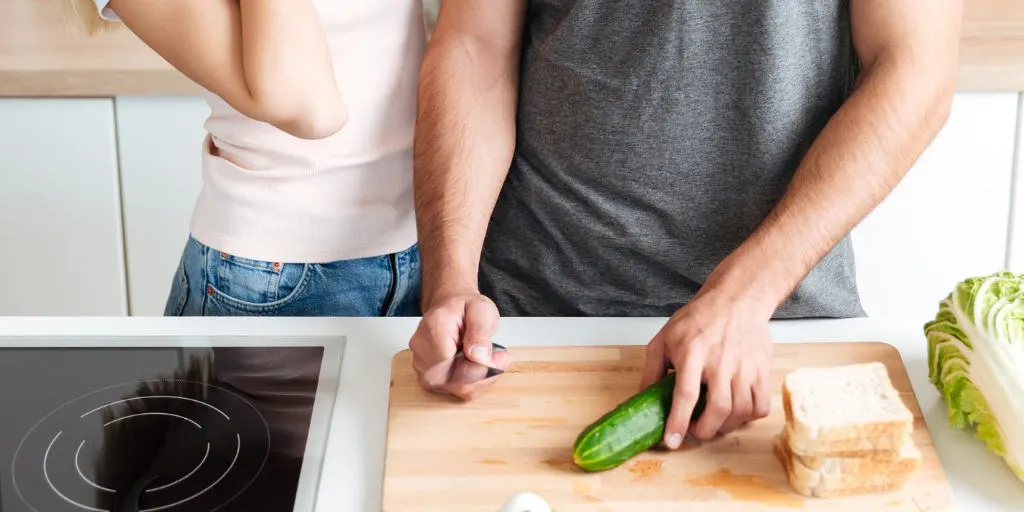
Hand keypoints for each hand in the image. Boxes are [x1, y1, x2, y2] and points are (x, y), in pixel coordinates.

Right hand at [408, 291, 510, 399]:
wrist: (451, 305)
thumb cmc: (464, 306)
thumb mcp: (481, 309)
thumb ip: (480, 332)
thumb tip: (478, 358)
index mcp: (433, 329)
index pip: (453, 365)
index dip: (480, 369)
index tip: (501, 357)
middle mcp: (422, 349)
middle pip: (453, 381)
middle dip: (483, 376)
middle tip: (501, 359)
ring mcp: (421, 363)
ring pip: (454, 388)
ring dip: (479, 380)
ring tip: (491, 359)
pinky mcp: (427, 374)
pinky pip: (452, 388)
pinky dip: (471, 382)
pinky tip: (479, 366)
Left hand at [640, 288, 773, 447]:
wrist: (737, 300)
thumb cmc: (699, 318)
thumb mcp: (665, 338)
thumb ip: (651, 369)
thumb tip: (643, 397)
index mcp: (692, 352)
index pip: (685, 395)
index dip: (678, 422)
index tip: (672, 441)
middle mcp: (720, 362)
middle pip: (718, 410)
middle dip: (704, 431)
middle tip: (694, 431)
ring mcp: (745, 367)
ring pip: (740, 412)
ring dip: (724, 426)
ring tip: (713, 421)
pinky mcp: (762, 371)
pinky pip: (760, 406)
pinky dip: (748, 417)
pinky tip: (735, 411)